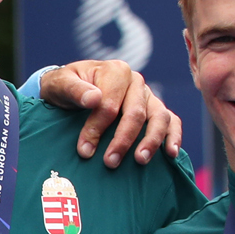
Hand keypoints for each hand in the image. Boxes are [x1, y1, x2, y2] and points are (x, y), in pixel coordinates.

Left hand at [42, 60, 183, 167]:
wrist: (71, 90)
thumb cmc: (65, 87)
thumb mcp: (60, 84)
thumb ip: (74, 90)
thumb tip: (94, 99)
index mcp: (115, 71)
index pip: (110, 104)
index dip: (97, 128)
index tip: (85, 150)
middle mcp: (136, 82)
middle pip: (136, 113)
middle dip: (122, 140)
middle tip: (110, 162)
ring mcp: (148, 96)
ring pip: (159, 117)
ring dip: (151, 141)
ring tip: (140, 160)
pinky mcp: (155, 109)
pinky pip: (171, 121)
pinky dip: (173, 136)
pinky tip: (171, 154)